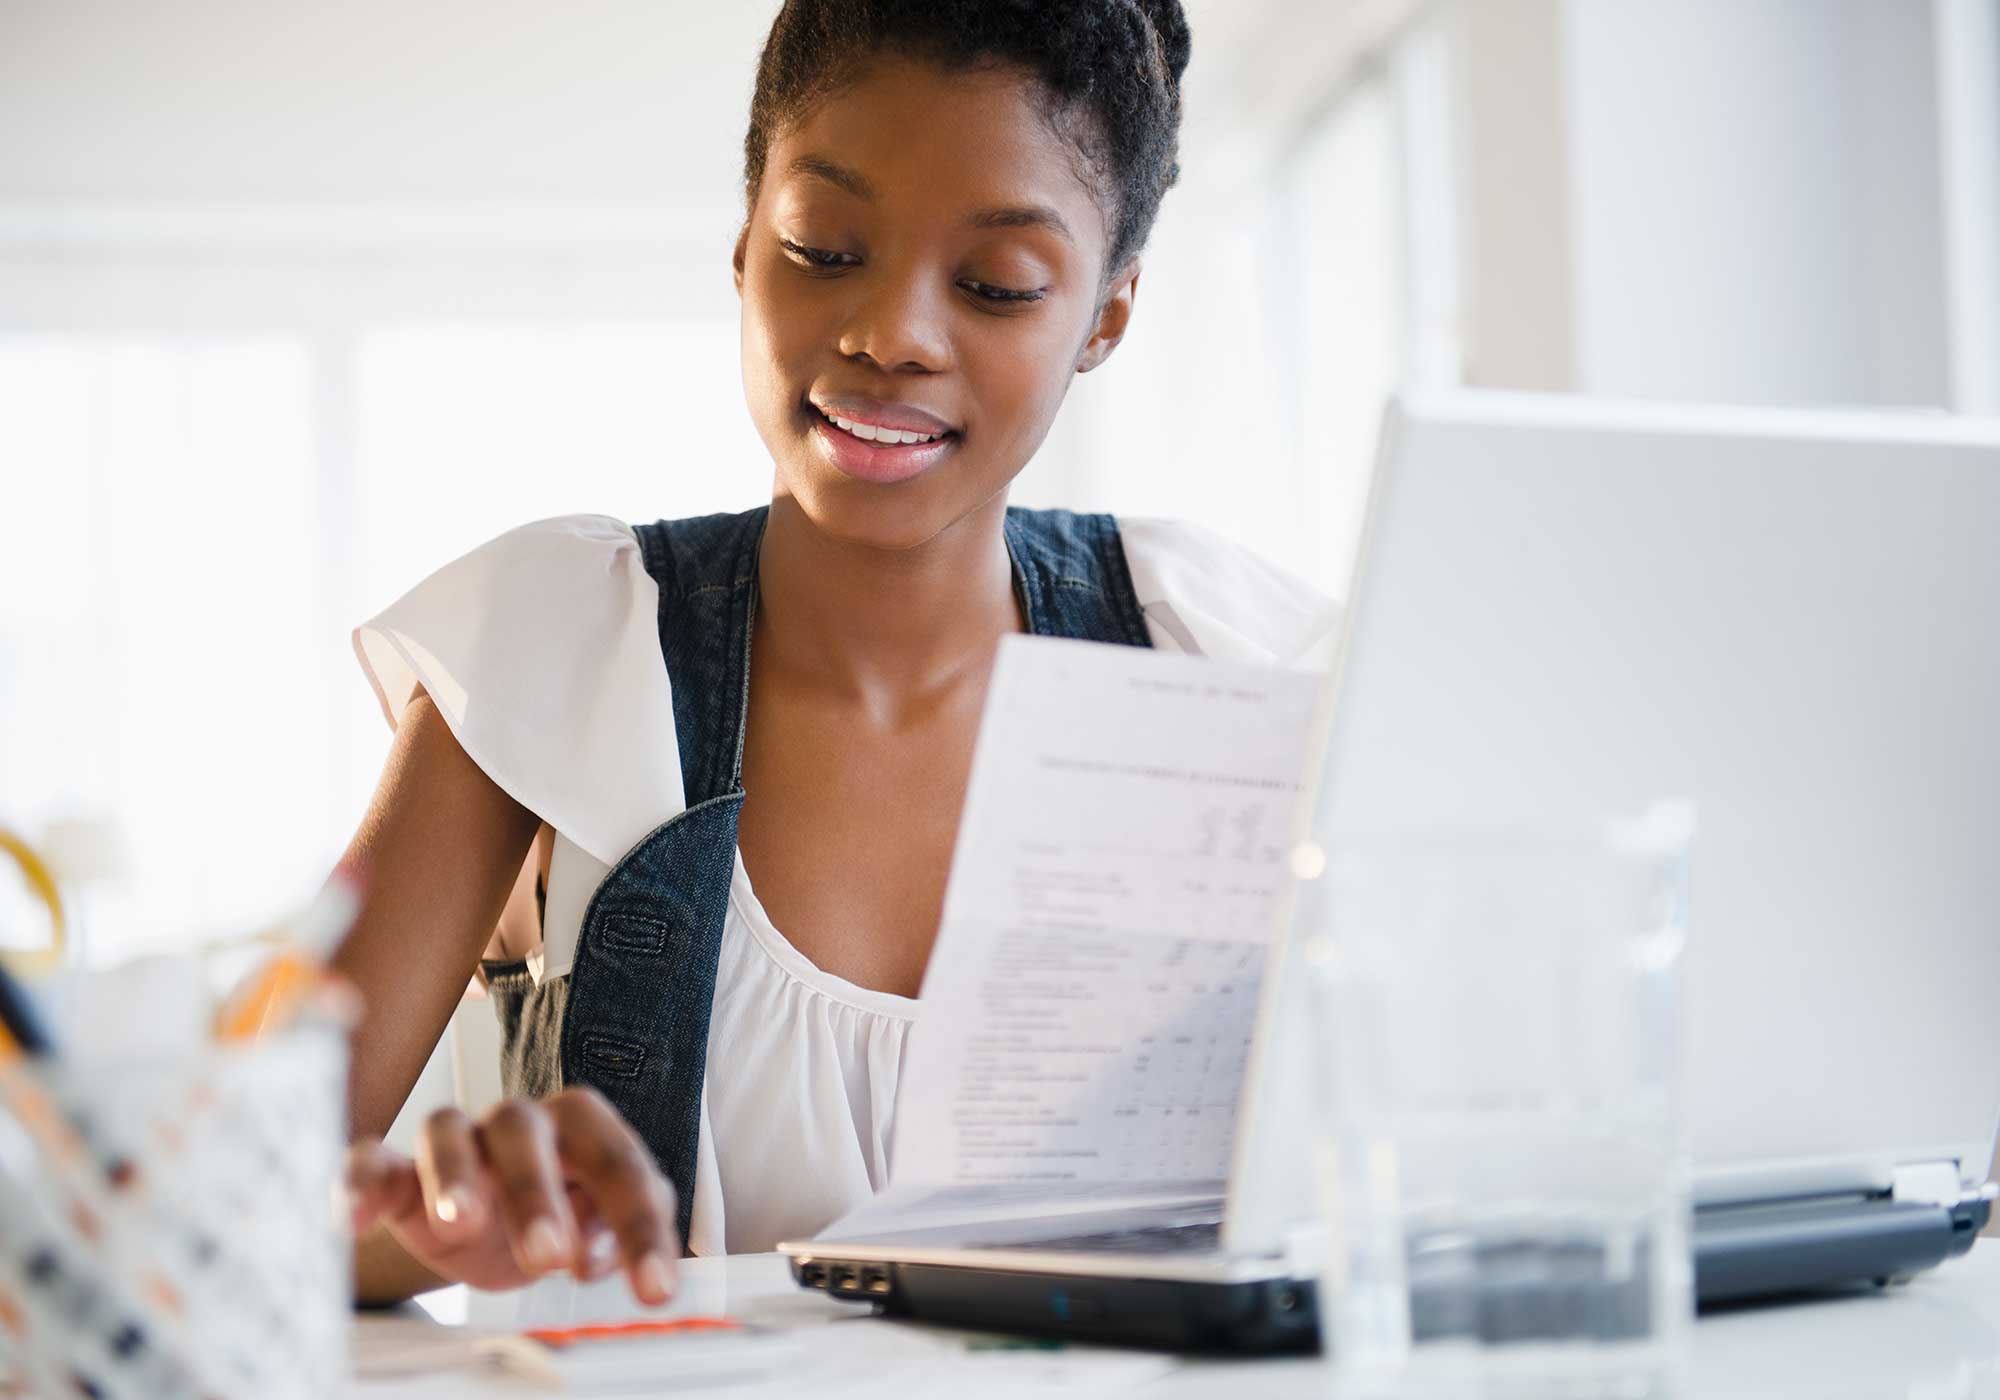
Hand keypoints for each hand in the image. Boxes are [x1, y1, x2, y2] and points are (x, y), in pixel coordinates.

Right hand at [345, 1087, 677, 1303]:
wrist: (479, 1219)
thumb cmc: (551, 1213)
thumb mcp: (593, 1226)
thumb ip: (612, 1231)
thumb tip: (607, 1255)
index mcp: (580, 1129)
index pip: (618, 1163)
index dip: (639, 1225)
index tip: (654, 1289)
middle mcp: (518, 1124)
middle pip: (528, 1134)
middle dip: (539, 1193)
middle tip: (551, 1258)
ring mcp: (454, 1141)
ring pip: (448, 1135)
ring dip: (454, 1176)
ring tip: (460, 1223)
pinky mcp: (396, 1172)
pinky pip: (369, 1162)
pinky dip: (358, 1184)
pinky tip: (351, 1220)